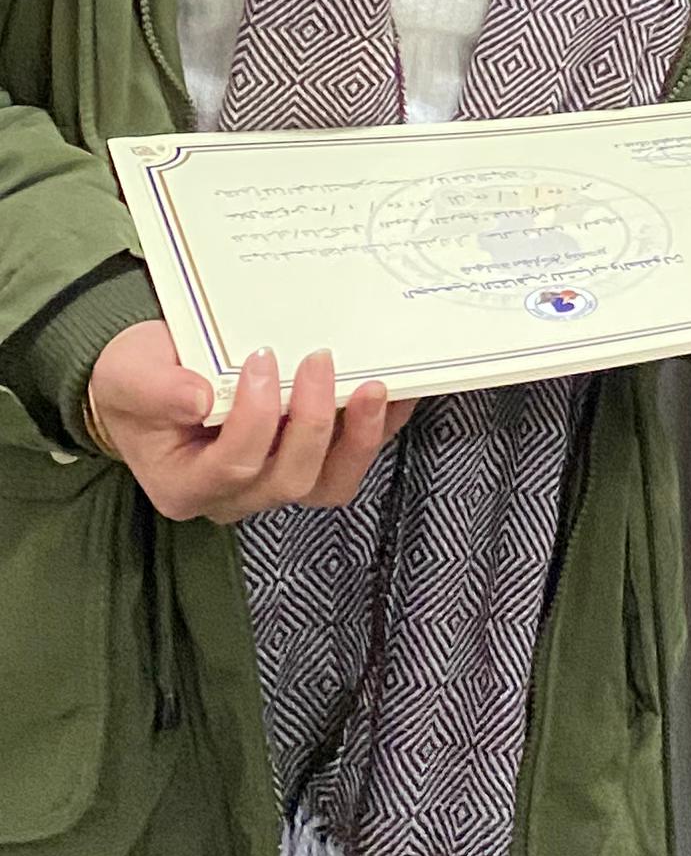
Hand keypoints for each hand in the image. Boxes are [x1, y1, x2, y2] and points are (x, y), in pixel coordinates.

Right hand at [86, 320, 414, 522]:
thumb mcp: (129, 375)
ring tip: (374, 388)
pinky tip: (395, 392)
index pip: (233, 467)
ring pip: (330, 483)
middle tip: (319, 360)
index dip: (256, 418)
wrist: (154, 378)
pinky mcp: (309, 459)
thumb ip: (156, 389)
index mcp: (185, 484)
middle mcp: (234, 496)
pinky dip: (379, 427)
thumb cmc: (140, 381)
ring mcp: (276, 481)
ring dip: (359, 437)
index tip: (261, 359)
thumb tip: (199, 398)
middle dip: (312, 422)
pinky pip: (351, 458)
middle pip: (289, 480)